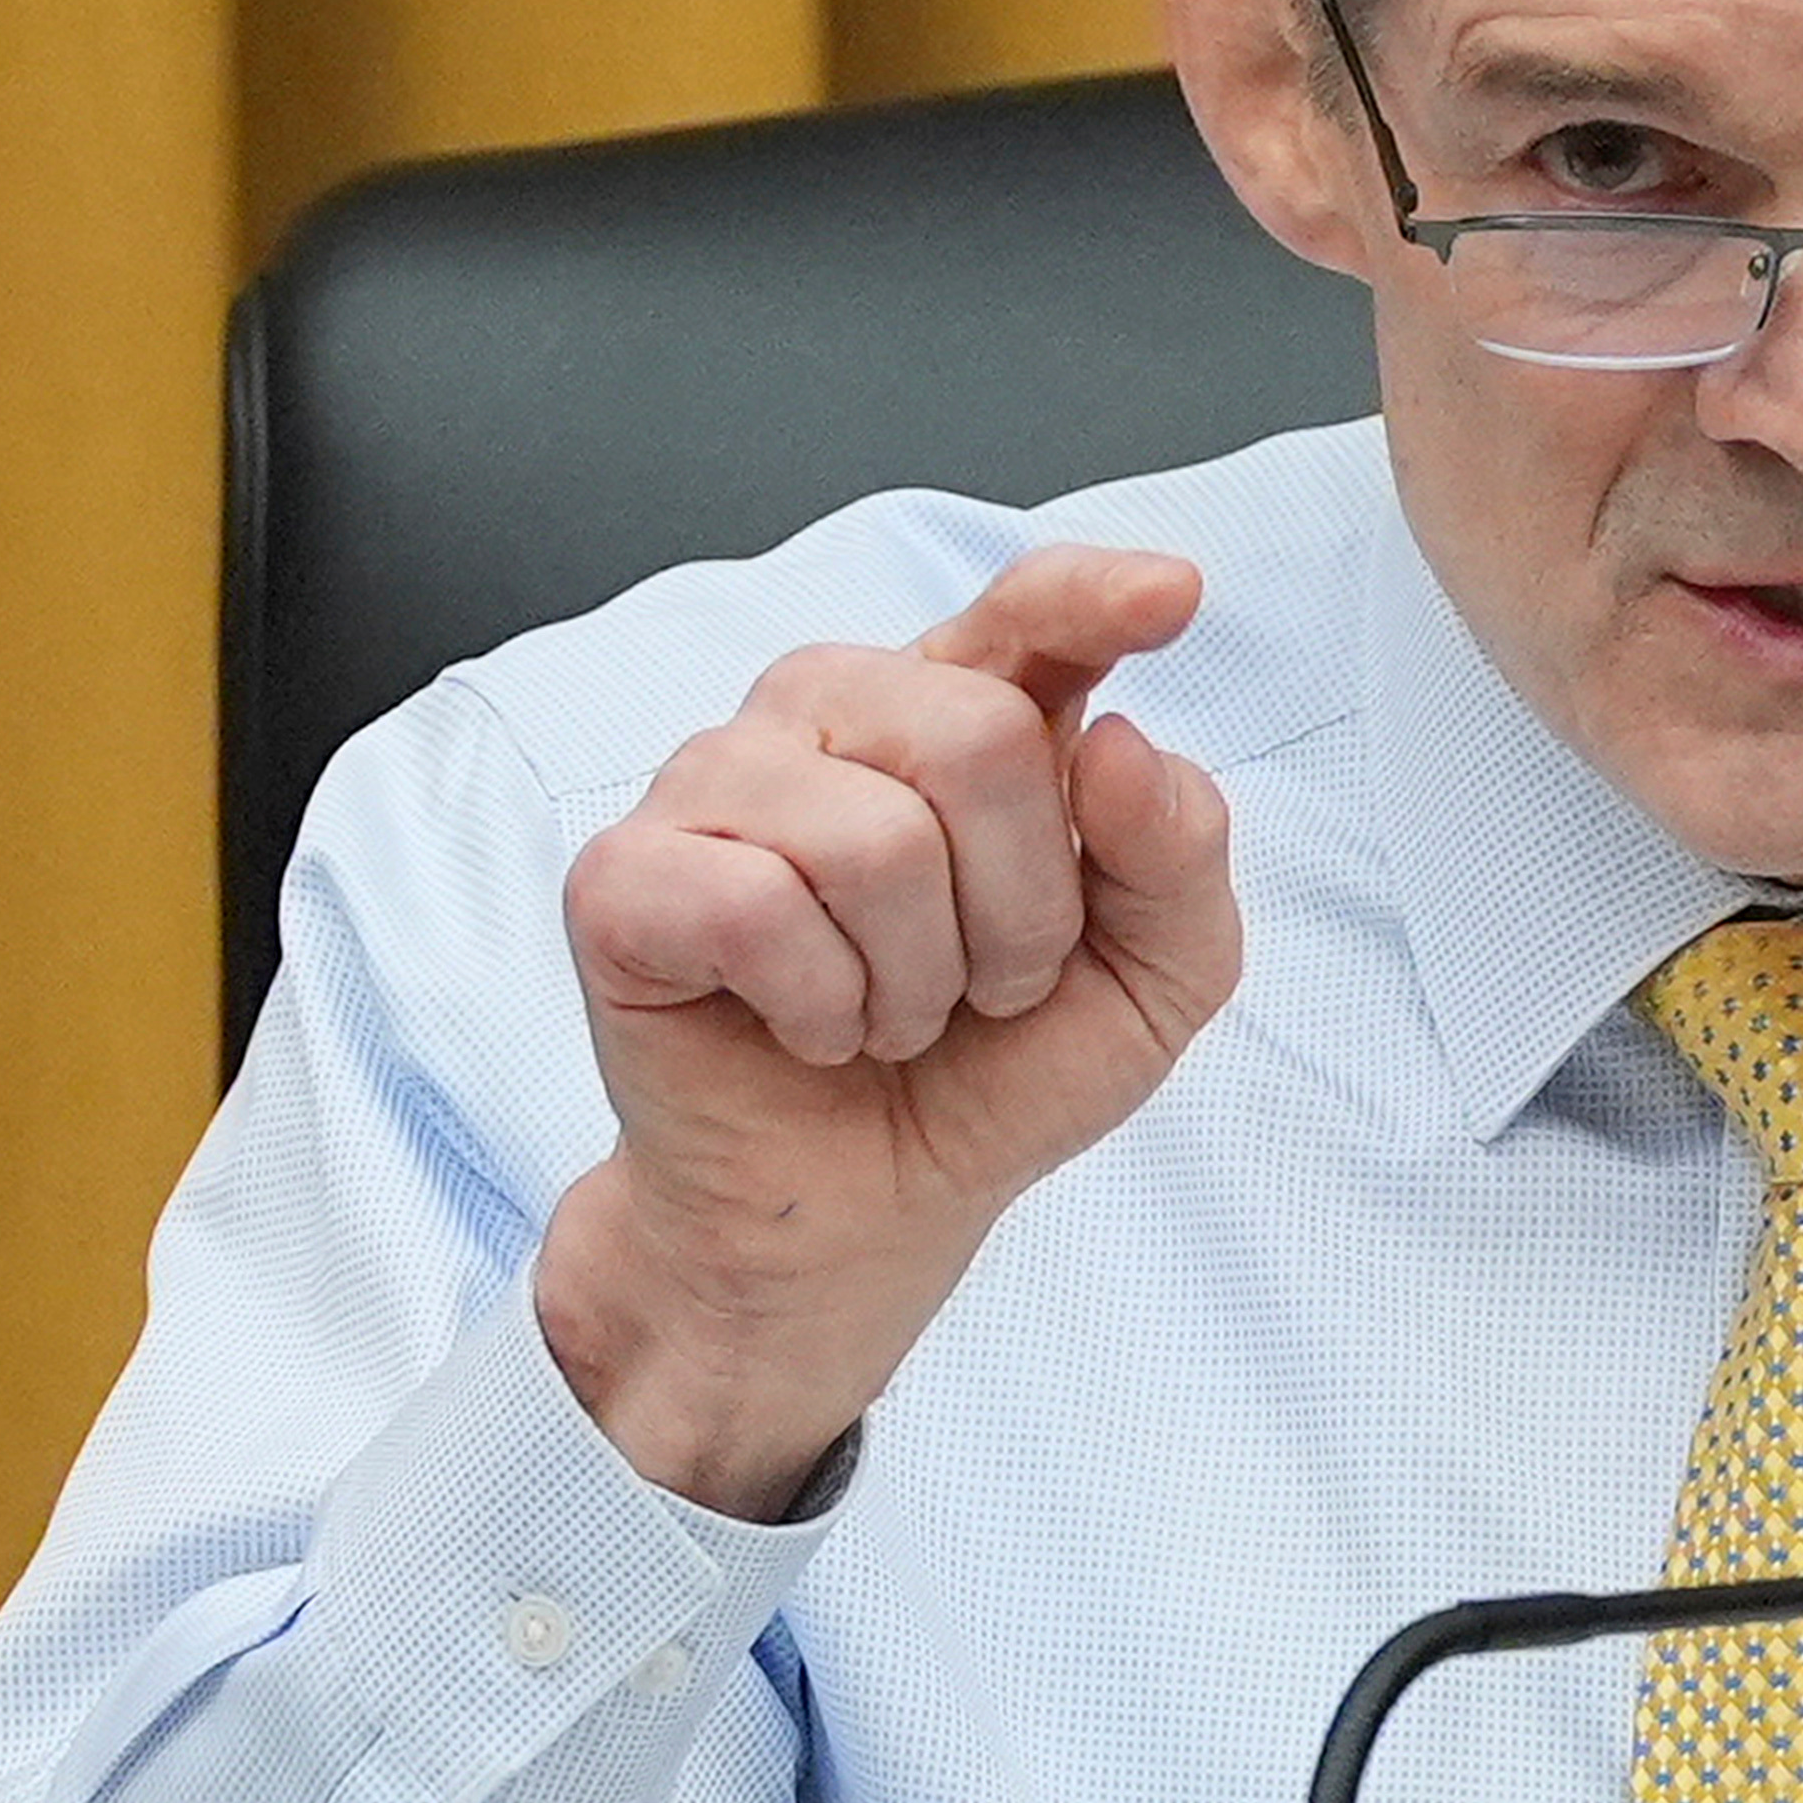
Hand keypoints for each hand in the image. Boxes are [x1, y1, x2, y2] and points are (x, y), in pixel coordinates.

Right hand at [534, 547, 1246, 1516]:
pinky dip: (822, 1008)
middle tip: (981, 985)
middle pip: (976, 735)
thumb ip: (1177, 858)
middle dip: (1021, 907)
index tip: (1170, 596)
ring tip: (891, 1015)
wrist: (874, 1207)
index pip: (1027, 614)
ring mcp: (714, 782)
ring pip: (874, 838)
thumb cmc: (995, 1068)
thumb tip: (1122, 740)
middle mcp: (830, 714)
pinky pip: (760, 911)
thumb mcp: (1152, 982)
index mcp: (962, 714)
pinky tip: (805, 1030)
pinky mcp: (625, 876)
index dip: (1092, 595)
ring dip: (920, 977)